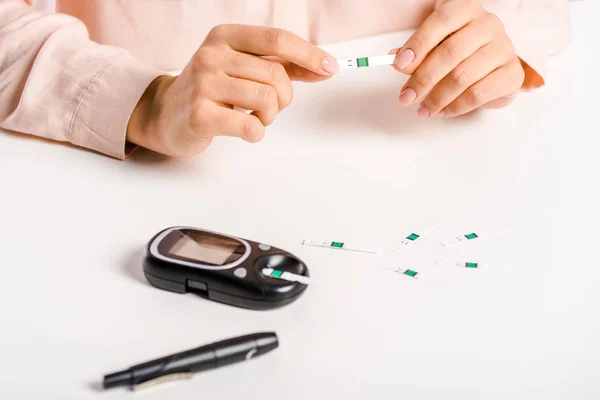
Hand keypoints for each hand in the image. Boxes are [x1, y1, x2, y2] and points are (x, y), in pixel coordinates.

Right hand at [127, 24, 338, 156]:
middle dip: (285, 97)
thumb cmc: (213, 90)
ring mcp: (203, 84)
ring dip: (270, 115)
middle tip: (272, 106)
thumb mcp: (243, 67)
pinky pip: (250, 126)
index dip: (308, 54)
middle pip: (276, 75)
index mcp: (225, 36)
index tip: (331, 68)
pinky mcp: (200, 115)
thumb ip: (282, 64)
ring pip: (267, 99)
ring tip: (254, 116)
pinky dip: (257, 132)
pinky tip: (246, 130)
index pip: (276, 39)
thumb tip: (325, 67)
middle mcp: (211, 55)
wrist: (167, 114)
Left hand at [391, 0, 524, 117]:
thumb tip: (397, 62)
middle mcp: (489, 24)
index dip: (418, 44)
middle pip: (450, 52)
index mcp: (467, 9)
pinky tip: (443, 111)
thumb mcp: (433, 45)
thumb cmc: (458, 51)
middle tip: (406, 97)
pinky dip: (456, 107)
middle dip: (423, 79)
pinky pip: (479, 94)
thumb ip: (416, 53)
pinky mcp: (513, 74)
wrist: (492, 66)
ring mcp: (504, 48)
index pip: (441, 21)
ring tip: (423, 110)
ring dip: (437, 98)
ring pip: (463, 76)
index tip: (399, 64)